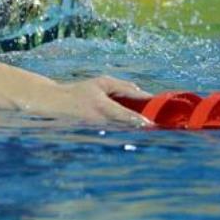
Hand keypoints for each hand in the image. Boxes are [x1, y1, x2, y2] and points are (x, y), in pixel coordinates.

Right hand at [31, 75, 152, 125]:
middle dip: (144, 127)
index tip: (152, 124)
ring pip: (125, 133)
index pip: (125, 116)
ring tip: (154, 129)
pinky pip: (118, 135)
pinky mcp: (99, 136)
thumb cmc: (80, 91)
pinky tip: (138, 130)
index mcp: (102, 107)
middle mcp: (102, 122)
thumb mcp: (101, 83)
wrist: (57, 105)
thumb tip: (144, 94)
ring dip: (138, 131)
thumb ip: (123, 87)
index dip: (139, 121)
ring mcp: (100, 132)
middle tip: (162, 127)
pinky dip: (129, 132)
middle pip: (128, 128)